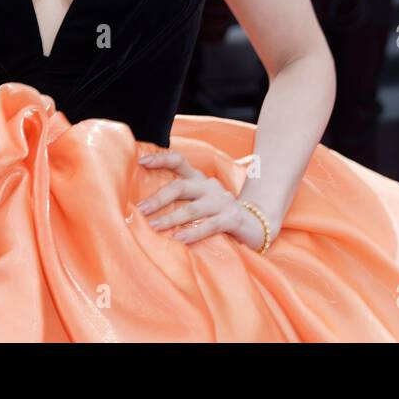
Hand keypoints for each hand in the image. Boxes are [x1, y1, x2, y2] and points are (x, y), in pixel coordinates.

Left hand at [135, 150, 274, 250]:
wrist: (256, 224)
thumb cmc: (219, 215)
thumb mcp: (199, 203)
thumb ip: (180, 201)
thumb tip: (145, 209)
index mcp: (200, 180)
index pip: (179, 162)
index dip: (161, 159)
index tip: (141, 162)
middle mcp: (209, 187)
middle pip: (181, 186)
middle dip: (159, 198)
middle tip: (141, 209)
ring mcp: (222, 202)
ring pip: (192, 209)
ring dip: (171, 218)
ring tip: (154, 228)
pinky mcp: (232, 218)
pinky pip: (209, 225)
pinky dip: (193, 232)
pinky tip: (180, 238)